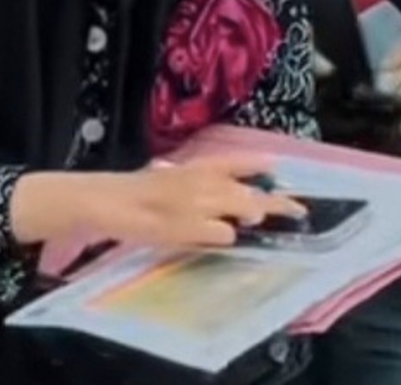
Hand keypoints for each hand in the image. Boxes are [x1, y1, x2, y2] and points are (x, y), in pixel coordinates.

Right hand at [12, 154, 303, 249]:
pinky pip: (220, 232)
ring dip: (251, 213)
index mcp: (191, 168)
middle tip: (297, 210)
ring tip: (263, 220)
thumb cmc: (130, 194)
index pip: (231, 161)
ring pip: (239, 206)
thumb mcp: (162, 181)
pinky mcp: (188, 225)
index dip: (257, 163)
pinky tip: (220, 238)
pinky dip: (223, 235)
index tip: (280, 166)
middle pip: (245, 190)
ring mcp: (194, 203)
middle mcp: (198, 181)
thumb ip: (187, 185)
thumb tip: (208, 192)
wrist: (103, 201)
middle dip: (275, 201)